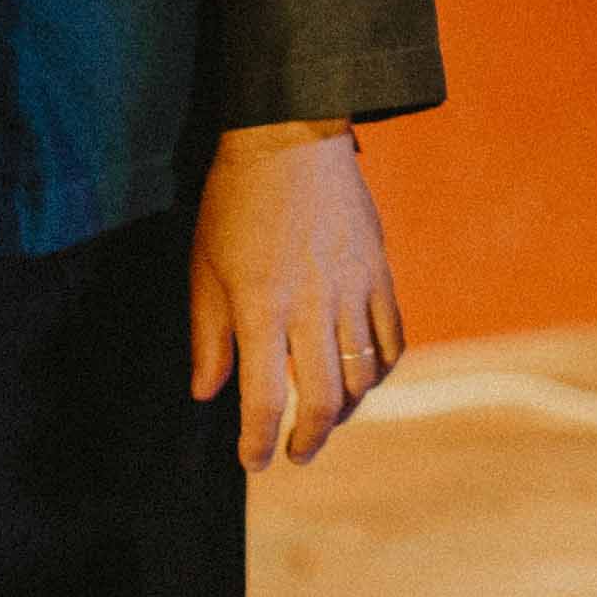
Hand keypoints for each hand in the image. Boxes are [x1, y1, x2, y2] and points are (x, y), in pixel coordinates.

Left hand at [193, 119, 402, 466]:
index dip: (257, 441)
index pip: (263, 398)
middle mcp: (310, 304)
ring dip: (344, 409)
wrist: (292, 135)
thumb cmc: (236, 201)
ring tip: (325, 418)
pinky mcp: (379, 271)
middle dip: (307, 439)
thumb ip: (207, 336)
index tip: (253, 460)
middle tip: (296, 454)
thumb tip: (208, 393)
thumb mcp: (204, 267)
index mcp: (260, 306)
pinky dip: (381, 369)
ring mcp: (352, 287)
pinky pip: (392, 337)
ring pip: (362, 374)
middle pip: (321, 399)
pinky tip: (363, 377)